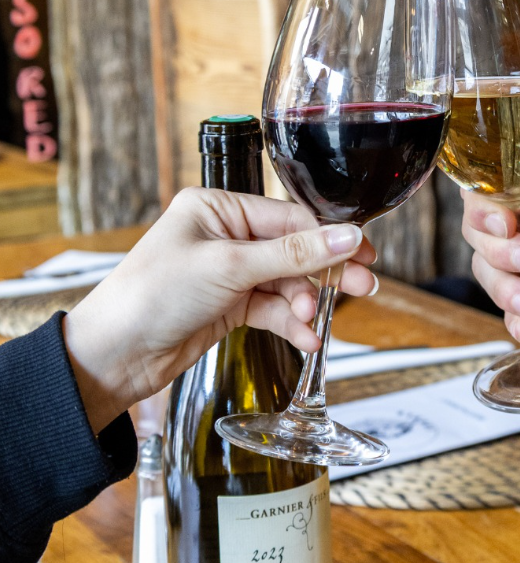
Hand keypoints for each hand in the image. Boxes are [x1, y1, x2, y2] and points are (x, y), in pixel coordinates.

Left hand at [63, 187, 377, 431]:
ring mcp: (228, 272)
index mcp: (217, 207)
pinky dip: (290, 323)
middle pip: (292, 249)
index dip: (327, 236)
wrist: (114, 356)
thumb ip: (293, 254)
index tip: (361, 253)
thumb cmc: (151, 295)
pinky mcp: (229, 306)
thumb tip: (346, 237)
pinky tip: (305, 338)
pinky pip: (272, 309)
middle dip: (325, 270)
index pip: (288, 216)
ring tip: (315, 322)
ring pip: (285, 282)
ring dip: (304, 303)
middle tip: (362, 284)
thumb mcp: (230, 268)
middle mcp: (225, 235)